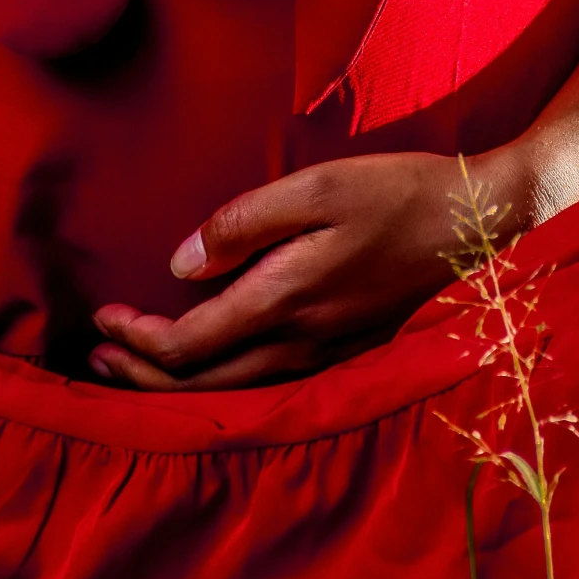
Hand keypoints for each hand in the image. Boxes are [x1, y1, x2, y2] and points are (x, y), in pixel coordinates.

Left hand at [87, 151, 511, 390]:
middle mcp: (301, 344)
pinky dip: (220, 383)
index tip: (103, 316)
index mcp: (285, 301)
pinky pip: (266, 385)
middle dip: (143, 376)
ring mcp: (326, 355)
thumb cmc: (398, 192)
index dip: (138, 340)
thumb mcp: (318, 186)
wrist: (481, 224)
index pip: (190, 344)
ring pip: (235, 393)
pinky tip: (212, 363)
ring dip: (176, 385)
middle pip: (203, 385)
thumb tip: (180, 263)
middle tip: (97, 356)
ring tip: (135, 368)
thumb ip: (245, 223)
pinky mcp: (345, 350)